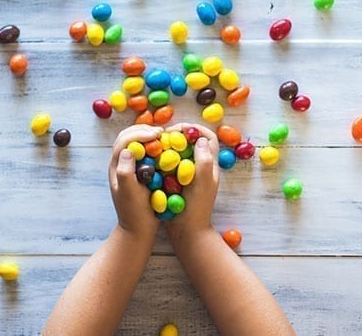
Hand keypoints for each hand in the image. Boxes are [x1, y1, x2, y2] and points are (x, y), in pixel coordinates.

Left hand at [108, 124, 164, 237]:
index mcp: (116, 167)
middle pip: (127, 137)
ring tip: (163, 136)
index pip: (124, 141)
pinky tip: (165, 148)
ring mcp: (129, 168)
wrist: (137, 230)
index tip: (157, 134)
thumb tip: (128, 150)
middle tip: (161, 131)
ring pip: (134, 143)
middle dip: (143, 130)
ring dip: (147, 135)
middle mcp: (120, 164)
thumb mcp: (130, 193)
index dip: (140, 133)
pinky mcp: (139, 172)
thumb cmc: (135, 212)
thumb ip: (126, 172)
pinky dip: (153, 145)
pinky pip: (143, 152)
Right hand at [163, 123, 220, 243]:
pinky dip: (162, 159)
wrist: (188, 232)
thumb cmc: (196, 209)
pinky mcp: (178, 182)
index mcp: (210, 165)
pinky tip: (151, 159)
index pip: (208, 137)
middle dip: (178, 135)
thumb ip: (204, 161)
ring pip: (180, 152)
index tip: (177, 128)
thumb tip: (201, 139)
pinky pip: (171, 164)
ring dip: (169, 146)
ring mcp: (189, 175)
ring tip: (155, 144)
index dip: (194, 129)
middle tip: (162, 135)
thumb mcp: (202, 184)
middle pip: (192, 142)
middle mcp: (201, 167)